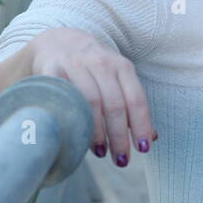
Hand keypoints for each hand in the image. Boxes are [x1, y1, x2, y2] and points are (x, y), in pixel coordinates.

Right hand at [27, 27, 156, 166]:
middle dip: (119, 136)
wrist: (57, 42)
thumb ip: (132, 105)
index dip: (141, 125)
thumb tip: (151, 138)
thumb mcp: (117, 79)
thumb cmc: (93, 69)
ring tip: (101, 152)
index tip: (143, 149)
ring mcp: (75, 65)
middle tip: (121, 160)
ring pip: (90, 102)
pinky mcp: (52, 69)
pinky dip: (71, 117)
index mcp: (122, 67)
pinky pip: (64, 96)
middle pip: (114, 104)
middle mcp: (101, 63)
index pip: (136, 99)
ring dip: (97, 132)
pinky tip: (75, 134)